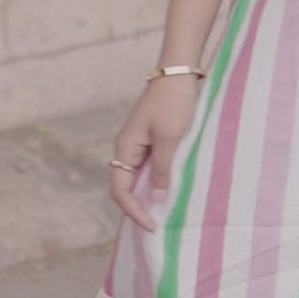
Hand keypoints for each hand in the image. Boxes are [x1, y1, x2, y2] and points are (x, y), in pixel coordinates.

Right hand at [106, 71, 199, 230]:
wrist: (178, 73)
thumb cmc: (173, 102)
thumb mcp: (170, 139)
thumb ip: (162, 171)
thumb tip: (154, 201)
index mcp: (125, 148)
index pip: (120, 190)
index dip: (133, 211)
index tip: (152, 225)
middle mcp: (127, 148)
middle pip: (125, 187)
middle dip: (138, 208)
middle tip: (158, 225)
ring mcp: (138, 144)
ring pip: (137, 178)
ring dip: (148, 196)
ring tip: (165, 212)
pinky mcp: (150, 139)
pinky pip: (148, 167)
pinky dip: (156, 182)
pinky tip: (170, 189)